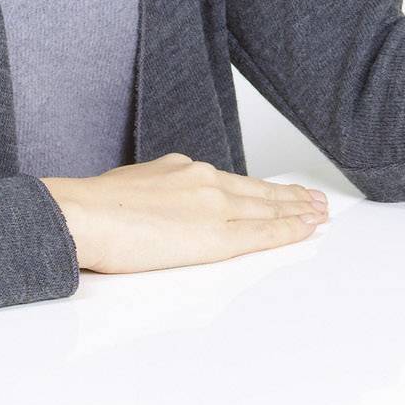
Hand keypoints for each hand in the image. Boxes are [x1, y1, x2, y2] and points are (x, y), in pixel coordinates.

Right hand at [40, 154, 329, 273]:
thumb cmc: (92, 208)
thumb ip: (156, 194)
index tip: (278, 191)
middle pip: (257, 191)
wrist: (84, 214)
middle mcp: (204, 181)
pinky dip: (289, 231)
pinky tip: (307, 229)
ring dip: (297, 211)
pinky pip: (263, 233)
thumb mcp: (130, 186)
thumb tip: (160, 208)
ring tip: (320, 213)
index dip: (259, 189)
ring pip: (267, 209)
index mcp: (181, 169)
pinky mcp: (217, 235)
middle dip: (289, 197)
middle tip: (315, 200)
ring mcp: (214, 205)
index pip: (231, 182)